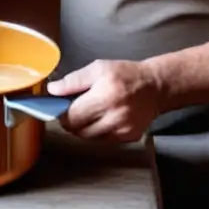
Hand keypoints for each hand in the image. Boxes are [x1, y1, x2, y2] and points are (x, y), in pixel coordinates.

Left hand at [47, 59, 161, 141]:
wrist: (156, 87)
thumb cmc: (126, 74)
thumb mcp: (98, 68)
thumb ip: (73, 80)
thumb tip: (52, 90)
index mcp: (104, 97)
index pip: (72, 116)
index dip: (61, 113)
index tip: (59, 107)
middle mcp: (114, 116)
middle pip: (78, 130)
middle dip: (71, 121)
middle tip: (73, 109)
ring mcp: (123, 130)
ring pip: (89, 138)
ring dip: (83, 128)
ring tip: (89, 112)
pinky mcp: (129, 138)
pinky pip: (103, 140)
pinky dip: (98, 131)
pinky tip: (103, 118)